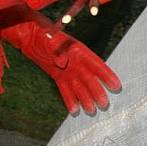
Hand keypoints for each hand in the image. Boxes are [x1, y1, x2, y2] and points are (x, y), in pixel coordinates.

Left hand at [0, 5, 121, 114]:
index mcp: (79, 51)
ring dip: (85, 99)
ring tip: (91, 111)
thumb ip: (57, 50)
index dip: (107, 75)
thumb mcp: (50, 38)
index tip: (116, 85)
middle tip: (103, 104)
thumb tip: (63, 63)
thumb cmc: (43, 33)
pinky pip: (65, 90)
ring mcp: (68, 70)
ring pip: (79, 87)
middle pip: (89, 79)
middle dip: (97, 92)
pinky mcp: (58, 76)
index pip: (97, 65)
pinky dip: (70, 100)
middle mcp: (76, 62)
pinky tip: (74, 111)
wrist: (30, 35)